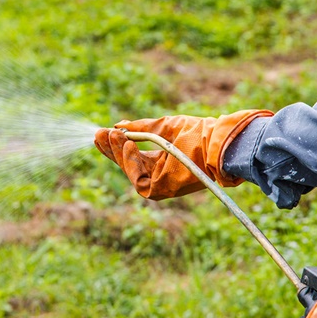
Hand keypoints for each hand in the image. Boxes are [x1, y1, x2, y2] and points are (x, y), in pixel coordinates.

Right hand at [94, 110, 272, 199]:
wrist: (218, 143)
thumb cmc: (198, 133)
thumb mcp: (164, 127)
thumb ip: (140, 129)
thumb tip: (117, 126)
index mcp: (160, 159)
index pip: (131, 155)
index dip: (115, 145)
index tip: (102, 132)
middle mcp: (158, 174)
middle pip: (126, 164)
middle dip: (111, 150)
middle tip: (98, 134)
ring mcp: (160, 184)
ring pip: (129, 171)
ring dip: (118, 153)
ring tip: (111, 135)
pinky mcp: (162, 191)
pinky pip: (138, 179)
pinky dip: (130, 162)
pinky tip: (127, 145)